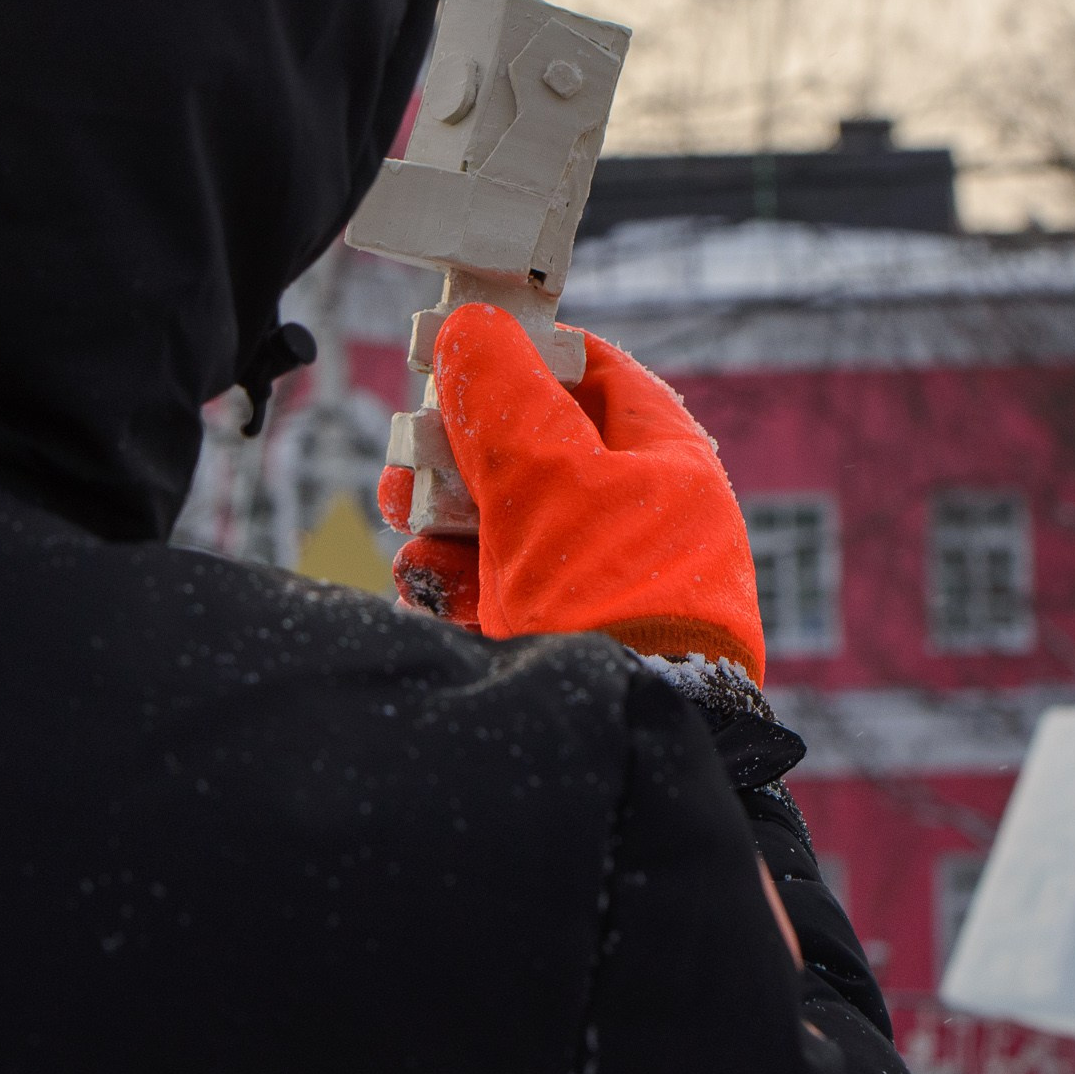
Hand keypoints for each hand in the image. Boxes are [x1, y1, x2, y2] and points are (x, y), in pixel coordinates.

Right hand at [383, 304, 765, 682]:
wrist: (619, 747)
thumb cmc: (606, 597)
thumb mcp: (546, 478)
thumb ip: (502, 398)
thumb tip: (472, 327)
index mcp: (667, 463)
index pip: (599, 374)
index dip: (530, 352)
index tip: (465, 348)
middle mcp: (643, 518)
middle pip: (539, 451)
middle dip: (462, 450)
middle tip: (409, 456)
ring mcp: (608, 582)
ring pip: (510, 523)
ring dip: (447, 519)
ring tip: (407, 525)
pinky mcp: (573, 638)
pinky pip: (503, 589)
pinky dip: (459, 583)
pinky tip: (429, 587)